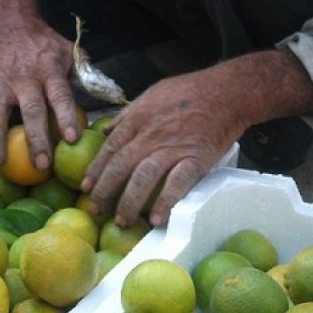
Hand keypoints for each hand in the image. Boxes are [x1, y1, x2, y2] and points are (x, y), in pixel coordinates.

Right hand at [0, 18, 79, 170]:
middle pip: (31, 110)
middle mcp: (25, 77)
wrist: (14, 21)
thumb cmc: (45, 45)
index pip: (61, 96)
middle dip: (35, 139)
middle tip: (39, 166)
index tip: (71, 139)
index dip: (66, 116)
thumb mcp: (69, 52)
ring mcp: (0, 79)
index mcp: (49, 71)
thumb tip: (107, 95)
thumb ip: (85, 72)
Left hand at [82, 71, 247, 226]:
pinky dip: (165, 201)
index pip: (110, 147)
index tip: (86, 187)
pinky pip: (177, 183)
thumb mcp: (152, 94)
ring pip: (144, 177)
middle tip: (96, 210)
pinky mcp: (196, 158)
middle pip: (121, 166)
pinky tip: (157, 219)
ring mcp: (173, 147)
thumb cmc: (189, 91)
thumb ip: (128, 114)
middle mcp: (151, 135)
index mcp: (139, 118)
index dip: (96, 169)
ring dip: (130, 201)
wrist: (226, 92)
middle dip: (105, 190)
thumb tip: (105, 130)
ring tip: (122, 220)